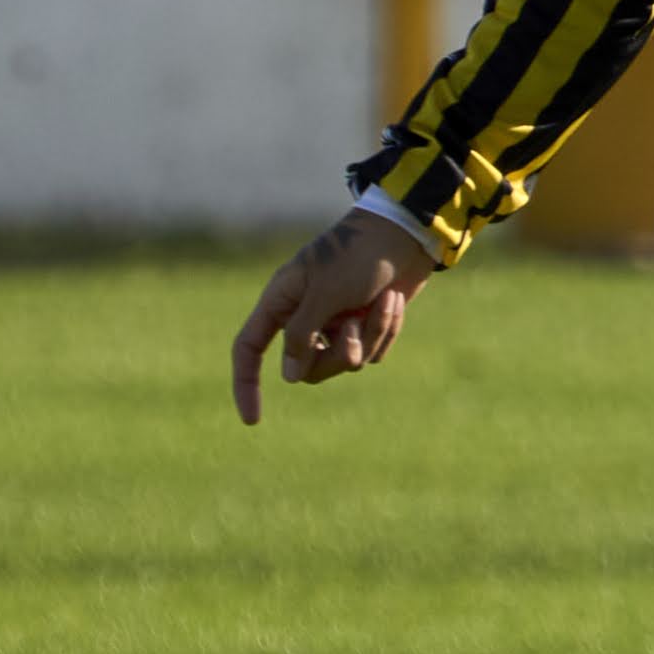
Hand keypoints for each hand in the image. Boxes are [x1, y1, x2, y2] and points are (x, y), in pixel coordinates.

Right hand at [229, 208, 438, 425]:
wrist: (406, 234)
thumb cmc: (359, 254)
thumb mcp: (325, 294)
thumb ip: (302, 336)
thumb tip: (290, 377)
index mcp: (282, 300)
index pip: (249, 348)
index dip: (246, 384)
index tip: (253, 419)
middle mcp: (305, 314)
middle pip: (308, 367)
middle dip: (337, 355)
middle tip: (354, 328)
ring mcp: (336, 322)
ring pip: (346, 362)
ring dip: (370, 337)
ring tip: (384, 302)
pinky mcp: (365, 325)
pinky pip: (372, 352)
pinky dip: (385, 330)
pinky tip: (393, 301)